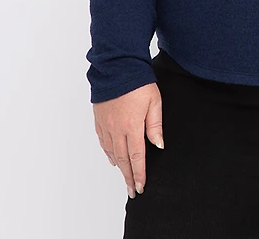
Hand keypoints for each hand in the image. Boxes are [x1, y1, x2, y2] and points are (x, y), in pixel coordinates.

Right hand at [92, 83, 163, 198]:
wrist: (117, 67)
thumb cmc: (138, 82)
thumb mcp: (154, 101)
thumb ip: (155, 125)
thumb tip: (158, 145)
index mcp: (132, 126)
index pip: (136, 157)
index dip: (139, 174)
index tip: (141, 187)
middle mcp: (117, 129)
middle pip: (123, 159)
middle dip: (129, 176)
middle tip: (133, 191)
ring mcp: (106, 125)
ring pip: (112, 153)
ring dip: (119, 167)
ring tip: (125, 177)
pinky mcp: (100, 119)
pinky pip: (103, 142)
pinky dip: (109, 153)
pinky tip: (113, 158)